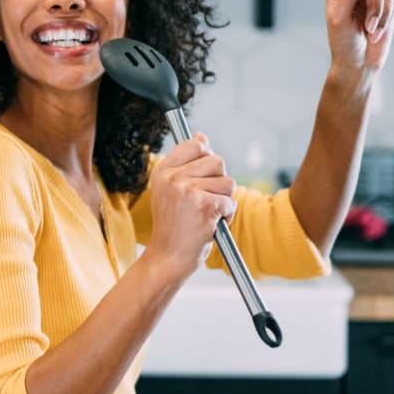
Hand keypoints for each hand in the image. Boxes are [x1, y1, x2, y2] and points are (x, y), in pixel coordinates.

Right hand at [146, 134, 236, 278]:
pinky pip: (231, 202)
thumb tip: (201, 136)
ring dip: (224, 200)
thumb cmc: (173, 225)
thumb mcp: (169, 189)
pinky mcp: (204, 206)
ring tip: (207, 214)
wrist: (167, 257)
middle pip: (217, 161)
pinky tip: (212, 224)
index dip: (206, 157)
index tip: (203, 174)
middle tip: (205, 199)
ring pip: (227, 182)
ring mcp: (187, 191)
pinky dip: (227, 215)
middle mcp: (172, 178)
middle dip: (219, 182)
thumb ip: (186, 163)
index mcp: (163, 171)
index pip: (195, 144)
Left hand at [326, 0, 393, 75]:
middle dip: (374, 3)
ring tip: (370, 32)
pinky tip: (375, 35)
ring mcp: (371, 0)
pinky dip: (386, 20)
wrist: (357, 63)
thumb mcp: (341, 17)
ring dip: (380, 15)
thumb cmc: (343, 42)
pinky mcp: (385, 10)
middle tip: (368, 25)